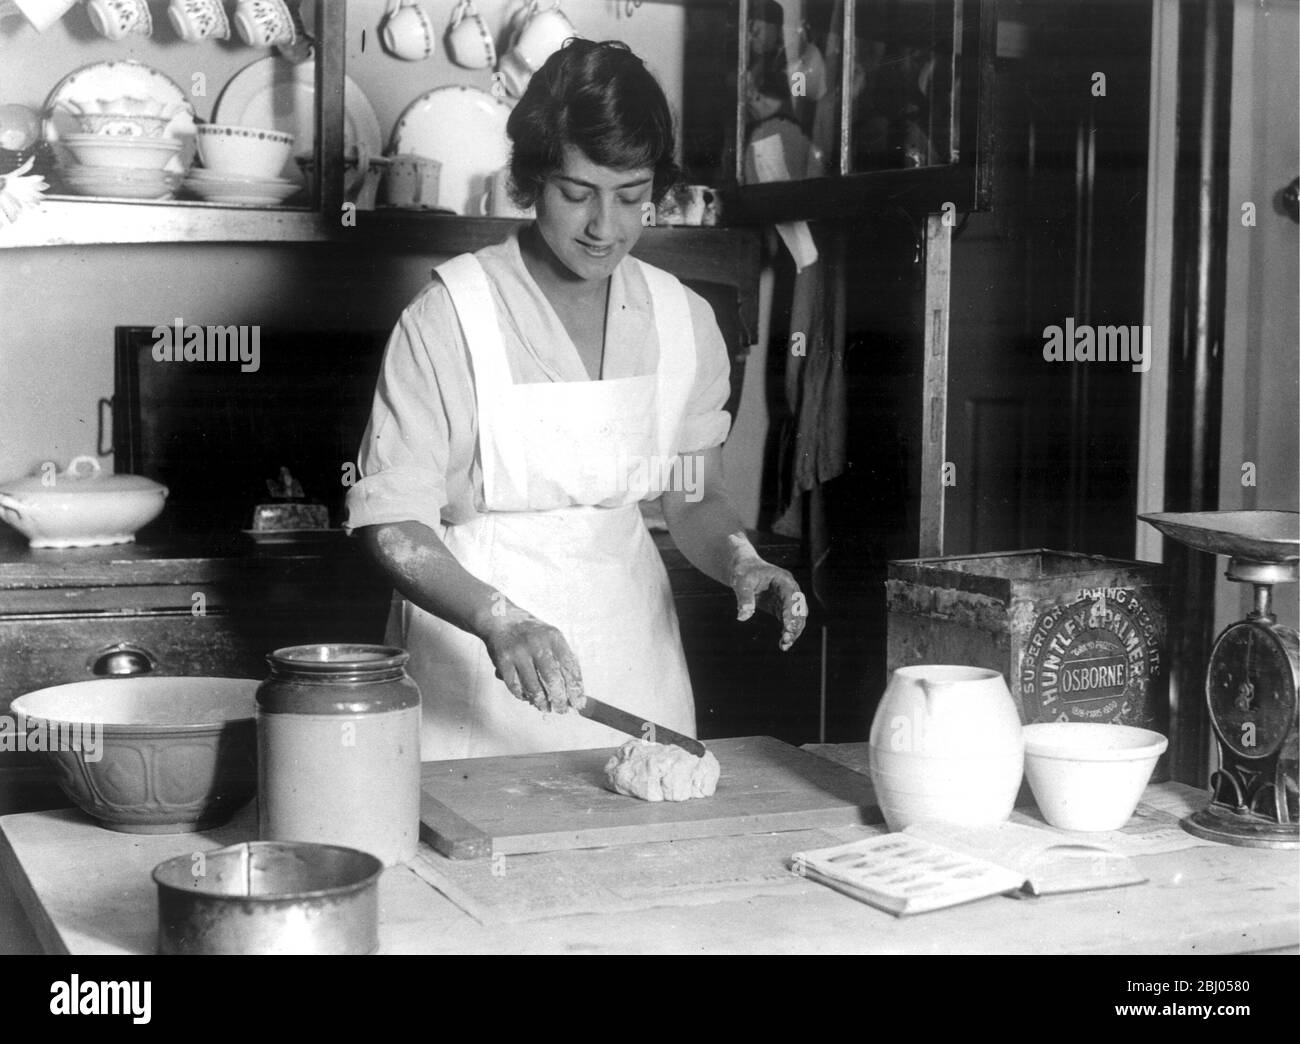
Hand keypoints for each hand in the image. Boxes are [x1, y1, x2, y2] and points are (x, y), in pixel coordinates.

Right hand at [476, 596, 585, 712]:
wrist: (500, 619)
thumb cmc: (530, 632)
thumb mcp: (551, 637)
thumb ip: (562, 658)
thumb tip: (574, 688)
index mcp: (554, 637)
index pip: (570, 667)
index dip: (576, 688)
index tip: (579, 702)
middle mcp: (537, 644)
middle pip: (553, 679)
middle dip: (560, 700)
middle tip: (562, 710)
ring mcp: (519, 653)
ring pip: (533, 687)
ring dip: (541, 702)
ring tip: (546, 708)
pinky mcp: (503, 662)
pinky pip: (515, 687)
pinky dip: (523, 696)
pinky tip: (528, 698)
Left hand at [728, 534, 807, 650]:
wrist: (745, 568)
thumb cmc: (744, 572)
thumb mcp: (741, 582)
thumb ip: (744, 598)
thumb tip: (742, 617)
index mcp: (784, 580)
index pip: (792, 597)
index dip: (791, 612)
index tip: (788, 627)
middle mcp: (791, 590)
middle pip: (799, 610)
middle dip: (795, 625)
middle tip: (787, 640)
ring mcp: (788, 600)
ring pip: (797, 618)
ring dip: (794, 632)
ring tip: (784, 645)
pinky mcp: (782, 608)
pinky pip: (788, 622)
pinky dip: (787, 632)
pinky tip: (783, 645)